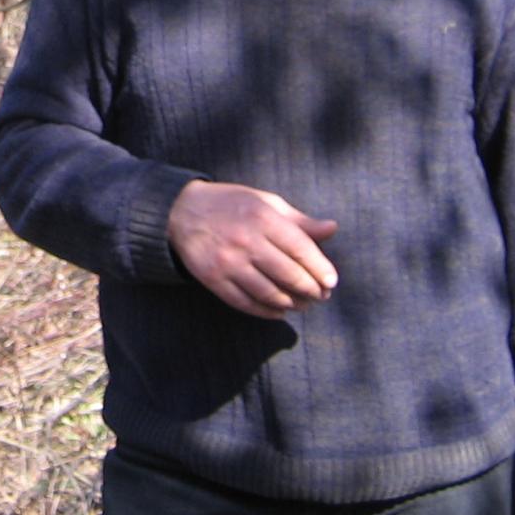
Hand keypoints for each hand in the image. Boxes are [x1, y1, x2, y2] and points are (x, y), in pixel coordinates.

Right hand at [166, 180, 337, 318]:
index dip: (320, 269)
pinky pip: (246, 303)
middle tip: (321, 296)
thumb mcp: (266, 203)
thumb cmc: (232, 205)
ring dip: (292, 304)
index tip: (331, 282)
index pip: (300, 249)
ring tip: (303, 304)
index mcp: (262, 217)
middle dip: (310, 290)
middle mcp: (245, 241)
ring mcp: (228, 263)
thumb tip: (333, 229)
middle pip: (288, 275)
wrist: (181, 212)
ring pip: (270, 294)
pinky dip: (267, 311)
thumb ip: (299, 220)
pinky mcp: (213, 280)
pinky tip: (279, 310)